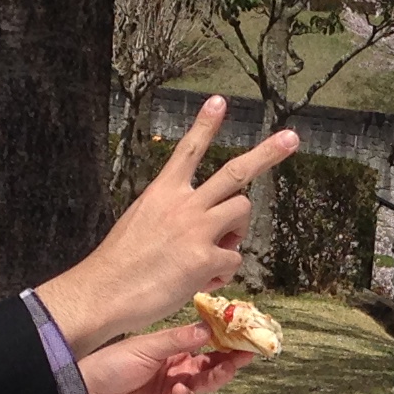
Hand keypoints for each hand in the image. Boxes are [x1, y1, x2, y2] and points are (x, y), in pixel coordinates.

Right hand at [40, 97, 296, 350]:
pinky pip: (233, 259)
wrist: (103, 292)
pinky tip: (201, 281)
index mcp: (162, 192)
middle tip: (291, 138)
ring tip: (217, 249)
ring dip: (238, 230)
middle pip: (235, 172)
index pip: (188, 150)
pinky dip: (223, 272)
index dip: (205, 125)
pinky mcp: (204, 259)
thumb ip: (176, 216)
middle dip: (267, 153)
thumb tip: (210, 230)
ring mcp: (196, 229)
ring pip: (242, 211)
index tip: (220, 101)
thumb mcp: (141, 222)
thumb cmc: (120, 264)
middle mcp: (182, 204)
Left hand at [77, 324, 250, 393]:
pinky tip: (183, 390)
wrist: (83, 391)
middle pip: (209, 369)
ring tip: (227, 369)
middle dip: (229, 362)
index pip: (205, 348)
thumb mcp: (146, 346)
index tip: (243, 336)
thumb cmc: (110, 363)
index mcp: (172, 354)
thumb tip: (208, 328)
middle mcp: (175, 374)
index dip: (224, 344)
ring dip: (215, 378)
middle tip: (246, 355)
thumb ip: (178, 340)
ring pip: (201, 388)